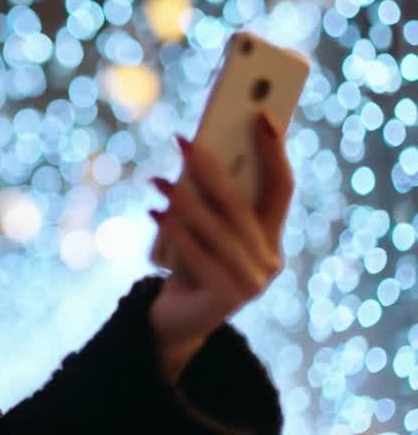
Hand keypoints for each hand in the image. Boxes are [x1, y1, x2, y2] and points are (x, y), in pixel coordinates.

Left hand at [146, 113, 293, 381]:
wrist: (178, 320)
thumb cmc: (190, 263)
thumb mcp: (204, 229)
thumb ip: (208, 199)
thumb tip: (193, 151)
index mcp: (272, 236)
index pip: (282, 188)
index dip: (274, 151)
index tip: (260, 115)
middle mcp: (270, 259)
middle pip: (241, 203)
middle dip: (210, 168)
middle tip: (181, 141)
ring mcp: (253, 281)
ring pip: (215, 228)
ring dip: (183, 199)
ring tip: (155, 179)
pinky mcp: (228, 297)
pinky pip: (197, 254)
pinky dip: (174, 230)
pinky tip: (154, 211)